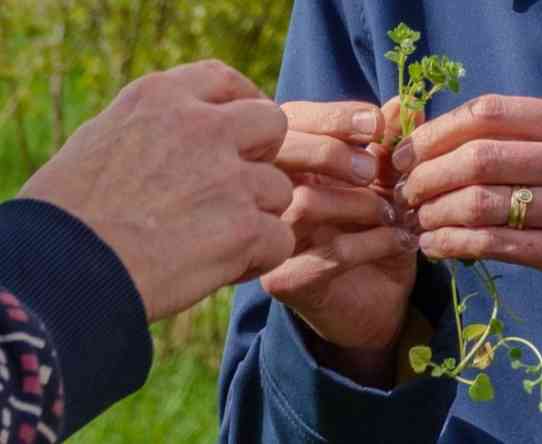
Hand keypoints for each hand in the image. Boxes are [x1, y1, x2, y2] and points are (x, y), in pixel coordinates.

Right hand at [18, 60, 294, 321]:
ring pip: (279, 190)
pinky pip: (280, 238)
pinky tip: (225, 268)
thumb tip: (187, 136)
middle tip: (238, 188)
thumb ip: (156, 129)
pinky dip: (260, 257)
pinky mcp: (243, 227)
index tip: (245, 131)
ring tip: (216, 241)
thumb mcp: (103, 141)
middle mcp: (201, 127)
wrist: (61, 269)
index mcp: (160, 98)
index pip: (224, 80)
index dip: (244, 103)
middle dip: (264, 156)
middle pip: (272, 124)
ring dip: (257, 216)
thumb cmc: (69, 215)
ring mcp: (227, 176)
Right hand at [261, 99, 419, 386]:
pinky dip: (373, 243)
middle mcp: (269, 197)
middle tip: (379, 172)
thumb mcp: (388, 186)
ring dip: (363, 204)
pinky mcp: (285, 280)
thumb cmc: (376, 233)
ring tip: (398, 214)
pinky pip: (328, 253)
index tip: (376, 124)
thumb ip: (389, 147)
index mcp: (288, 163)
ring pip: (305, 203)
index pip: (291, 121)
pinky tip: (401, 242)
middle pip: (285, 154)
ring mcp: (272, 240)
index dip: (333, 116)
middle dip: (339, 155)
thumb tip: (404, 104)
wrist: (377, 304)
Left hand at [394, 94, 541, 360]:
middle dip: (428, 176)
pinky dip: (453, 244)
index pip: (489, 112)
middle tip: (405, 194)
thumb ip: (503, 143)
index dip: (435, 132)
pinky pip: (494, 243)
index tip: (403, 156)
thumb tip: (421, 135)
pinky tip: (433, 247)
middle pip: (480, 156)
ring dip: (435, 213)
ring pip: (482, 202)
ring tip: (417, 221)